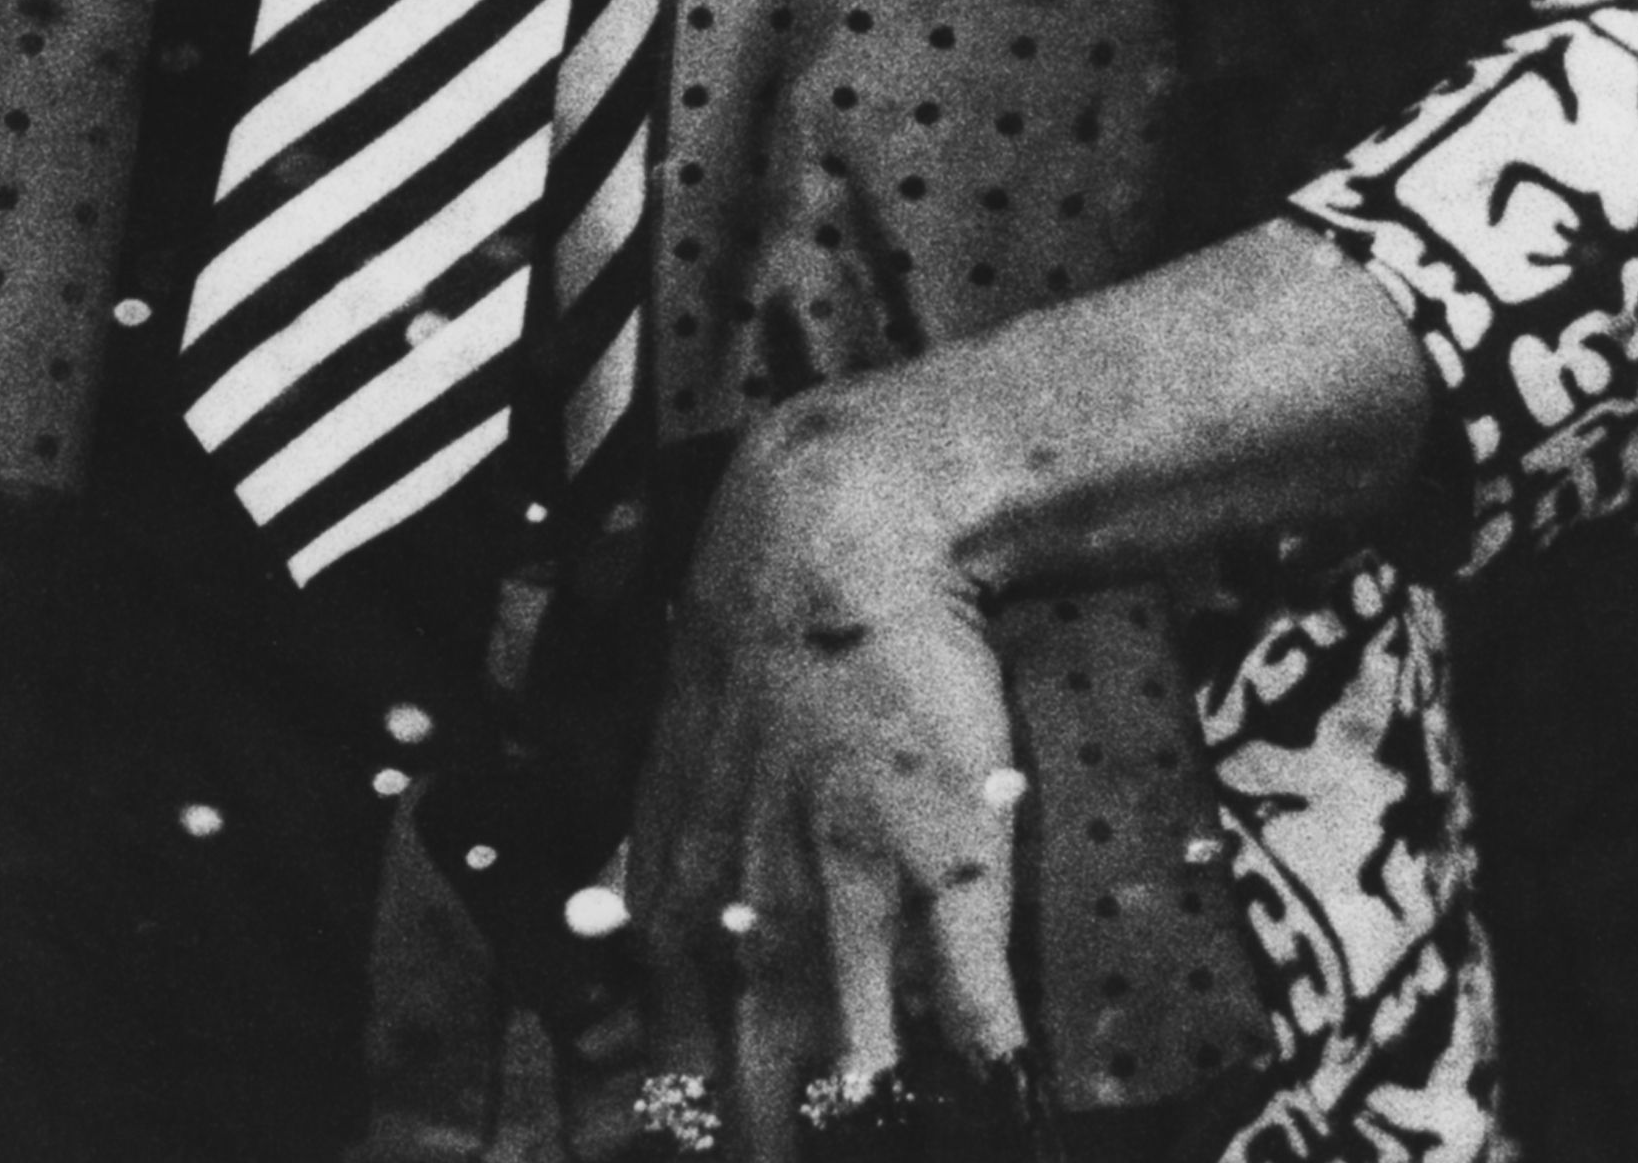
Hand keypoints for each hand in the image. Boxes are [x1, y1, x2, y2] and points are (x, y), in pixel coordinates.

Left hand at [630, 366, 1029, 1158]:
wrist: (831, 537)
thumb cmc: (758, 656)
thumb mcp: (671, 776)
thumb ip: (659, 887)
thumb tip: (629, 961)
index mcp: (680, 905)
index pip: (682, 1084)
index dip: (715, 1140)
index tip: (750, 1157)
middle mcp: (753, 918)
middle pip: (769, 1102)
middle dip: (791, 1151)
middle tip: (815, 1162)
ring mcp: (851, 893)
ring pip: (862, 1075)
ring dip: (882, 1127)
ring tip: (907, 1145)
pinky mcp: (945, 857)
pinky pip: (971, 1000)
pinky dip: (992, 1076)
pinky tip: (1008, 1107)